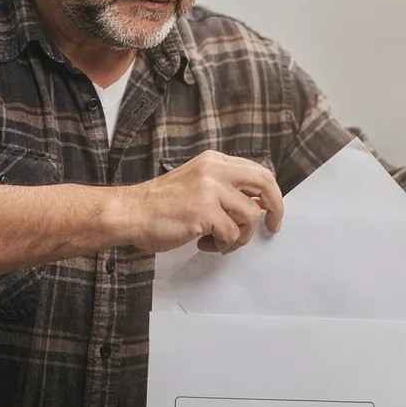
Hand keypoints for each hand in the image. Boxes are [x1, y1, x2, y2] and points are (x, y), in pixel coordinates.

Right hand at [113, 150, 284, 253]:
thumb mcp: (196, 184)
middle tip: (272, 227)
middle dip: (275, 208)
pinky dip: (221, 245)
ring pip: (249, 216)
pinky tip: (203, 243)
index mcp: (214, 161)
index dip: (271, 194)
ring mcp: (210, 190)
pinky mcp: (204, 212)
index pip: (258, 171)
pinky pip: (231, 234)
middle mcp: (215, 170)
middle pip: (264, 184)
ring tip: (217, 241)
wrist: (130, 213)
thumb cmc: (160, 205)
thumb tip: (258, 205)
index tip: (271, 212)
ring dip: (238, 236)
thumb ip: (225, 189)